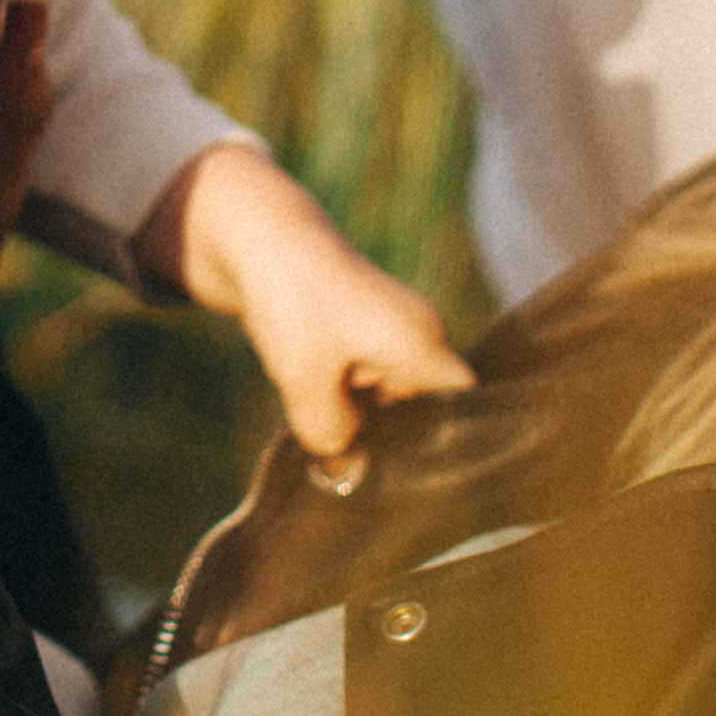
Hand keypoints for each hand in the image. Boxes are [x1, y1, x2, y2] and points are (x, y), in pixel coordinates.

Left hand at [148, 142, 470, 459]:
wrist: (252, 237)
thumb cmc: (292, 306)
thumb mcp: (307, 387)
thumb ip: (333, 439)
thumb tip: (344, 468)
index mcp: (424, 344)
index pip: (463, 408)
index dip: (446, 446)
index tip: (411, 478)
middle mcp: (418, 332)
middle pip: (420, 406)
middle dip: (389, 436)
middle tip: (355, 466)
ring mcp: (389, 326)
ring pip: (385, 393)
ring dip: (357, 413)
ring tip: (324, 428)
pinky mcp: (357, 323)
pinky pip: (361, 374)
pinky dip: (340, 391)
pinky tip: (311, 404)